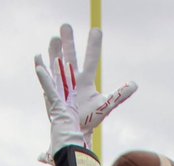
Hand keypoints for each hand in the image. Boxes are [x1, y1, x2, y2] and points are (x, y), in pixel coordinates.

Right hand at [36, 25, 136, 163]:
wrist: (76, 131)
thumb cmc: (90, 119)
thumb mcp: (106, 105)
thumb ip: (120, 94)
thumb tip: (135, 84)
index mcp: (86, 80)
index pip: (91, 59)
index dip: (94, 46)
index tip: (96, 30)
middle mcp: (73, 78)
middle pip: (70, 56)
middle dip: (68, 41)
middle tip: (66, 26)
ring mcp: (61, 84)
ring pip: (57, 63)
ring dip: (55, 50)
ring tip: (54, 38)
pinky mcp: (52, 92)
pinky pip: (46, 79)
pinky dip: (42, 69)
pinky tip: (38, 57)